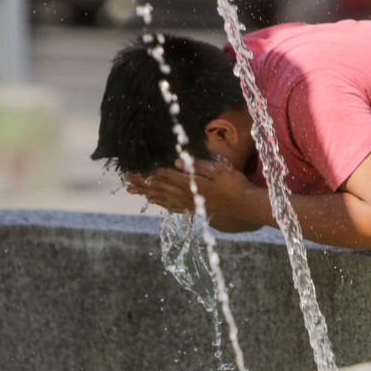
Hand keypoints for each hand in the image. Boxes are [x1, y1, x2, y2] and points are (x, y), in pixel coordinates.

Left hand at [125, 159, 255, 215]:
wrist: (246, 205)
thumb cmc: (235, 184)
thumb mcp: (219, 169)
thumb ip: (198, 166)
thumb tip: (177, 162)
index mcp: (190, 183)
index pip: (163, 175)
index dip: (146, 171)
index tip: (132, 168)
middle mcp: (186, 195)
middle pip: (158, 187)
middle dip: (141, 182)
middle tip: (125, 179)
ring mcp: (190, 203)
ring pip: (162, 197)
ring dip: (146, 193)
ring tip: (132, 190)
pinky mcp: (195, 208)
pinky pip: (173, 206)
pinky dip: (161, 203)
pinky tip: (154, 202)